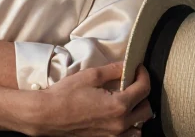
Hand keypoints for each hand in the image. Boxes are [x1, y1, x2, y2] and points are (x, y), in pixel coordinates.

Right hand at [30, 62, 152, 136]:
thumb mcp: (90, 75)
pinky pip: (128, 135)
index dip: (143, 74)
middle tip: (133, 82)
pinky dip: (129, 126)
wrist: (47, 114)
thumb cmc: (66, 94)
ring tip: (127, 101)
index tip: (138, 68)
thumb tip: (127, 65)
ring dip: (138, 112)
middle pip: (147, 109)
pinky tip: (119, 117)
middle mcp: (120, 123)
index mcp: (118, 105)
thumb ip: (113, 70)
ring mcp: (113, 135)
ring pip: (140, 126)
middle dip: (143, 93)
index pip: (144, 89)